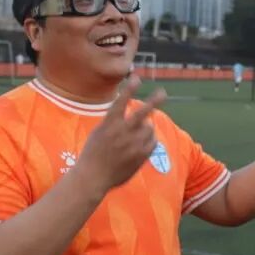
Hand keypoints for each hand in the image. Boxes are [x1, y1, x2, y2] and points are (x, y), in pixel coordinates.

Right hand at [75, 77, 166, 199]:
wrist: (92, 177)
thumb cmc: (93, 153)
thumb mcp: (99, 132)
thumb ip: (115, 123)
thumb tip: (136, 118)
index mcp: (109, 124)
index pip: (120, 102)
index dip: (130, 89)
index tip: (137, 77)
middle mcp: (122, 132)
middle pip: (142, 113)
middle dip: (154, 101)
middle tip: (162, 93)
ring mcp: (132, 144)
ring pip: (149, 128)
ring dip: (146, 127)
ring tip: (137, 135)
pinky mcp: (140, 155)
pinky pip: (152, 142)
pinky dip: (149, 141)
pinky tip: (141, 146)